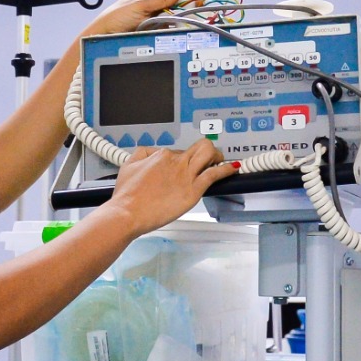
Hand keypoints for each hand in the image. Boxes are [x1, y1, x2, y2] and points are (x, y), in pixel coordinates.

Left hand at [83, 0, 200, 37]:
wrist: (103, 38)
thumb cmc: (115, 17)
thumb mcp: (138, 5)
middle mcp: (153, 6)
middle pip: (176, 3)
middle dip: (186, 4)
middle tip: (196, 6)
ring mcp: (154, 20)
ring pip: (175, 17)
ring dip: (181, 18)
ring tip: (189, 17)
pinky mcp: (154, 33)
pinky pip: (169, 30)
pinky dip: (175, 29)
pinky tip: (180, 29)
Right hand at [106, 140, 236, 236]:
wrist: (127, 212)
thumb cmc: (127, 195)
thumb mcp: (128, 165)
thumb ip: (142, 153)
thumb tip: (152, 152)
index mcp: (161, 155)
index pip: (179, 151)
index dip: (183, 160)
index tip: (183, 169)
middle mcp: (176, 162)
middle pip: (199, 147)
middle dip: (207, 151)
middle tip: (210, 159)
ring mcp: (186, 175)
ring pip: (209, 154)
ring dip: (218, 156)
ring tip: (221, 162)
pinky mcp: (193, 190)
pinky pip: (214, 174)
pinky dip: (226, 170)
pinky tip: (232, 169)